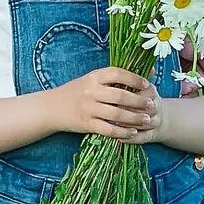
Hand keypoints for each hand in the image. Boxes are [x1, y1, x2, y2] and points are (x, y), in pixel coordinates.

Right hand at [42, 68, 158, 142]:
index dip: (134, 78)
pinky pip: (107, 129)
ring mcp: (88, 108)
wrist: (51, 107)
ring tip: (146, 120)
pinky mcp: (86, 124)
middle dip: (138, 101)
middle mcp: (91, 91)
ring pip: (116, 114)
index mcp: (93, 77)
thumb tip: (145, 72)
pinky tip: (132, 132)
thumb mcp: (91, 80)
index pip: (117, 74)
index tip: (147, 85)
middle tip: (152, 105)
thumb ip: (113, 78)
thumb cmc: (76, 92)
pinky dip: (122, 132)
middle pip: (120, 96)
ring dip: (134, 118)